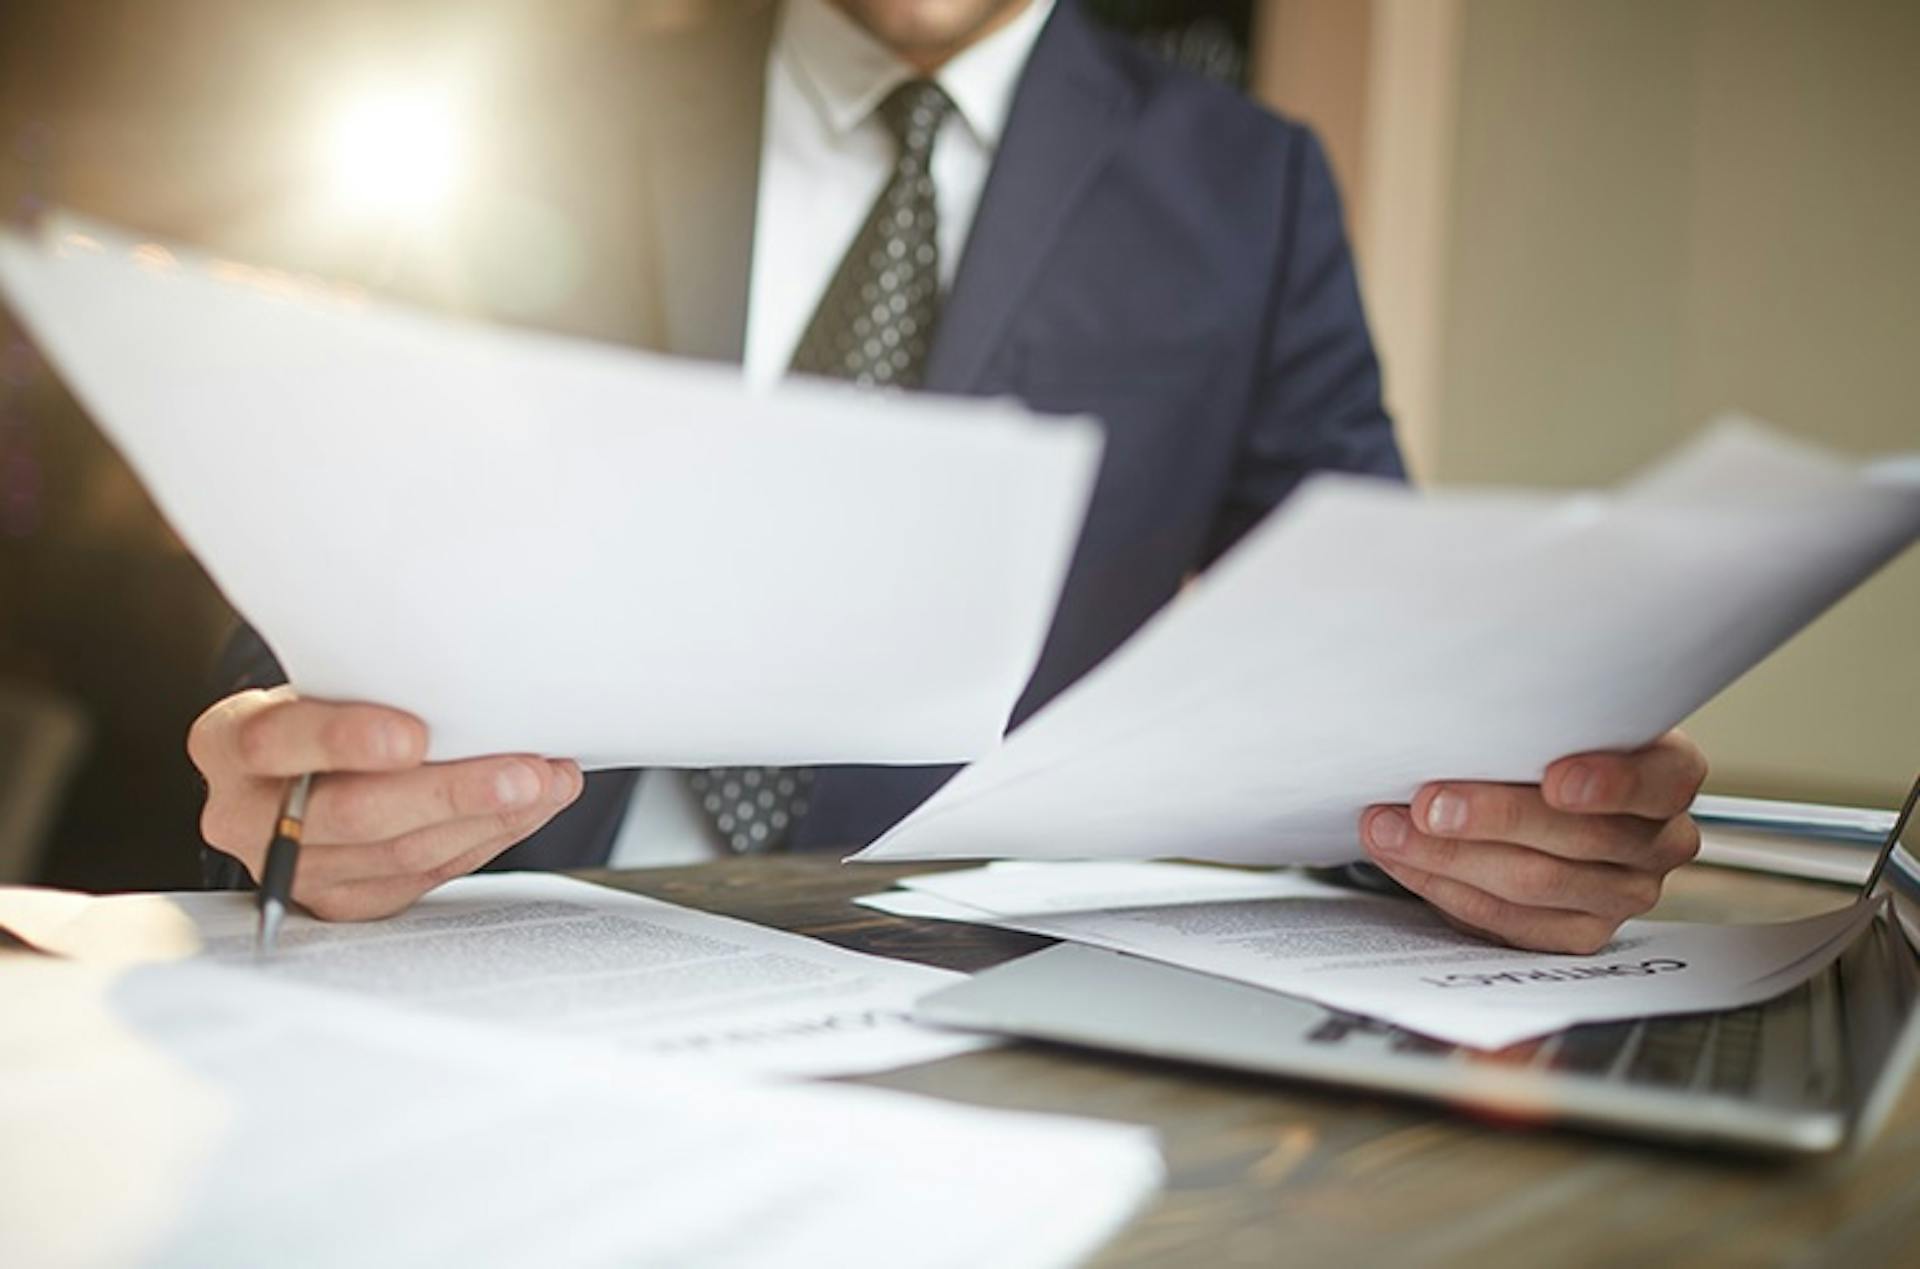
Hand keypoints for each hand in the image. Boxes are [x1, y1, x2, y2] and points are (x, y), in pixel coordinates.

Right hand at [189, 686, 583, 920]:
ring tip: (548, 784)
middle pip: (352, 812)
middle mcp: (246, 814)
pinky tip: (528, 809)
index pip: (276, 741)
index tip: (413, 735)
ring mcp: (294, 867)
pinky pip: (423, 876)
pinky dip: (486, 838)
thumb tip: (474, 681)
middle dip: (452, 791)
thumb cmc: (328, 706)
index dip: (344, 740)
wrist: (307, 761)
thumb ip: (370, 686)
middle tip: (525, 773)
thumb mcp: (325, 681)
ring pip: (400, 852)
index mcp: (229, 742)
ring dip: (489, 817)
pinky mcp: (340, 900)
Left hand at [1359, 731, 1706, 952]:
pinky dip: (1444, 886)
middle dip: (1492, 818)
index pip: (1659, 781)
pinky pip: (1508, 921)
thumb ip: (1533, 717)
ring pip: (1533, 882)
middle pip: (1579, 838)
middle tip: (1427, 803)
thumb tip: (1461, 709)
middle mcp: (1658, 839)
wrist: (1535, 793)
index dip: (1610, 783)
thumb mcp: (1555, 717)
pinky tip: (1404, 858)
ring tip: (1389, 828)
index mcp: (1669, 774)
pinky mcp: (1578, 933)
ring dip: (1447, 854)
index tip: (1554, 779)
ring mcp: (1622, 894)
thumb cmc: (1544, 744)